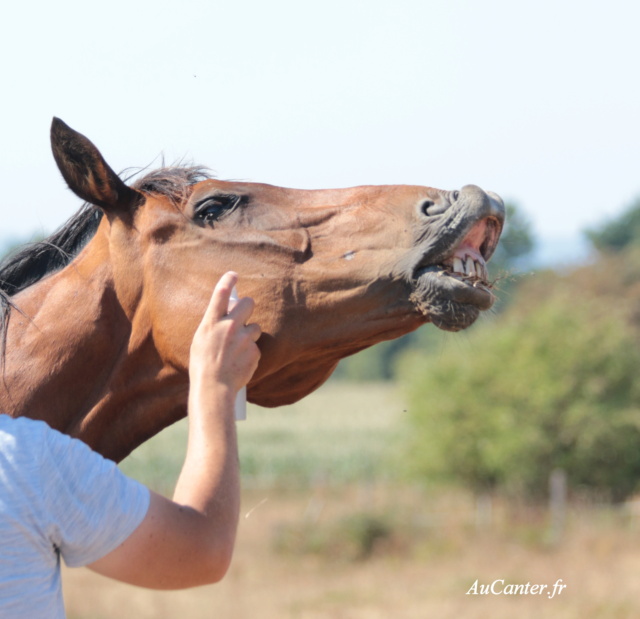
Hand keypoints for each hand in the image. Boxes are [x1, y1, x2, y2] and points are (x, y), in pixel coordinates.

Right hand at [189, 272, 260, 395]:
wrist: (214, 388)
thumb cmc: (203, 365)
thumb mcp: (201, 340)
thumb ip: (214, 325)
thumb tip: (226, 315)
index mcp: (211, 323)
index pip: (221, 294)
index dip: (228, 280)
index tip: (233, 275)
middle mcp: (229, 327)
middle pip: (249, 303)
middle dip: (248, 307)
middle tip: (244, 316)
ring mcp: (244, 339)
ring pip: (255, 327)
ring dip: (249, 335)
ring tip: (237, 349)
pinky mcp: (254, 352)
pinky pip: (256, 347)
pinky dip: (250, 353)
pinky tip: (239, 363)